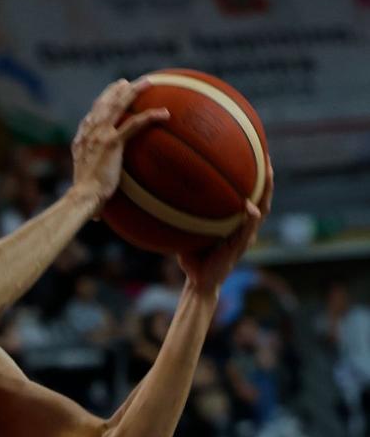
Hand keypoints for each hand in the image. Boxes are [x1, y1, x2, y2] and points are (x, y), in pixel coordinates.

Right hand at [70, 77, 170, 213]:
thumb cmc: (84, 201)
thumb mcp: (86, 187)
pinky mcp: (112, 142)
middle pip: (103, 104)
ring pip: (118, 105)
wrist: (82, 199)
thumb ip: (93, 187)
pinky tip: (164, 114)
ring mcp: (100, 135)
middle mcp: (89, 133)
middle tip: (126, 82)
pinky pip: (135, 124)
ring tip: (148, 82)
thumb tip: (96, 215)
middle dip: (115, 90)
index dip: (100, 104)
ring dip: (134, 91)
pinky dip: (150, 117)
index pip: (91, 116)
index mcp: (81, 141)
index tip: (108, 97)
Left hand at [178, 162, 273, 293]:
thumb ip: (187, 215)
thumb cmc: (193, 258)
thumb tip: (168, 192)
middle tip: (267, 154)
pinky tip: (249, 206)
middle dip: (266, 177)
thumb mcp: (190, 232)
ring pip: (261, 209)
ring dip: (265, 191)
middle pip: (262, 197)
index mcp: (237, 222)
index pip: (251, 194)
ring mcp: (244, 237)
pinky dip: (249, 218)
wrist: (199, 283)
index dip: (255, 176)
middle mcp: (245, 227)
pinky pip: (247, 230)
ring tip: (267, 172)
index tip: (256, 153)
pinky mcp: (239, 248)